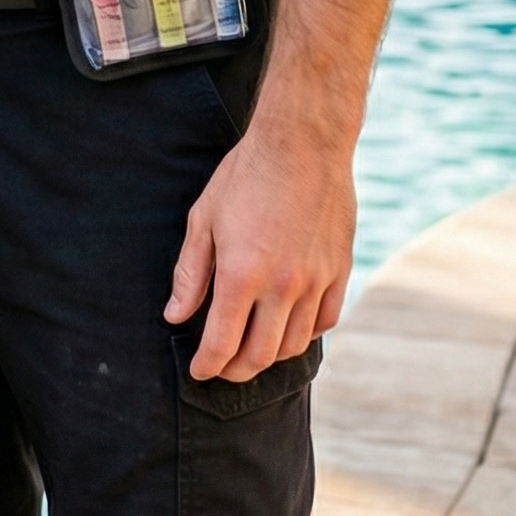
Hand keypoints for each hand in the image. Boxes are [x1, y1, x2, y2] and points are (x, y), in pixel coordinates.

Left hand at [164, 115, 354, 381]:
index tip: (199, 371)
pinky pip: (325, 322)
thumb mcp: (204, 219)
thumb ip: (190, 273)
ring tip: (252, 347)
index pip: (222, 344)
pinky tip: (288, 325)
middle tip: (222, 367)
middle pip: (260, 356)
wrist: (303, 144)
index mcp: (241, 274)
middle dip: (236, 370)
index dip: (207, 366)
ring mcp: (315, 281)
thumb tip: (175, 315)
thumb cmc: (246, 176)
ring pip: (293, 345)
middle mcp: (281, 287)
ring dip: (270, 355)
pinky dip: (305, 333)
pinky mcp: (339, 271)